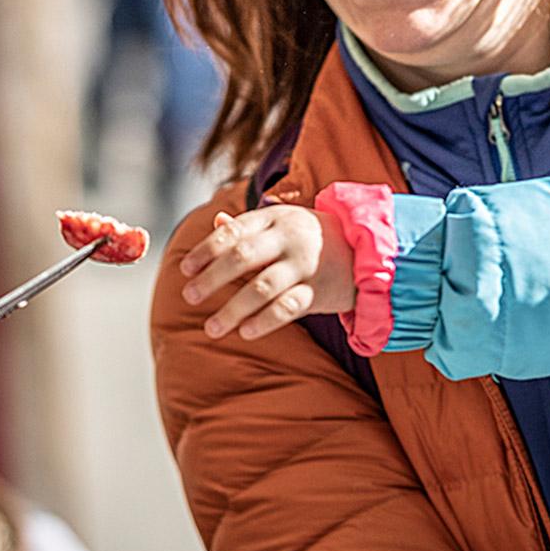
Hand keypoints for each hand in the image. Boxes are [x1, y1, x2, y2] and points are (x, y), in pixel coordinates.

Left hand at [180, 205, 355, 340]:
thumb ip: (247, 227)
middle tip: (189, 297)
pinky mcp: (318, 290)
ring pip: (262, 287)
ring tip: (211, 328)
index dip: (205, 250)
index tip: (184, 270)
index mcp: (274, 218)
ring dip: (233, 309)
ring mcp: (305, 265)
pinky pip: (288, 307)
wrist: (365, 250)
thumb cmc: (310, 238)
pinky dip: (265, 321)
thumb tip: (214, 223)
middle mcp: (289, 238)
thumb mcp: (281, 224)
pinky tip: (245, 332)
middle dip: (212, 278)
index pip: (232, 232)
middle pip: (243, 257)